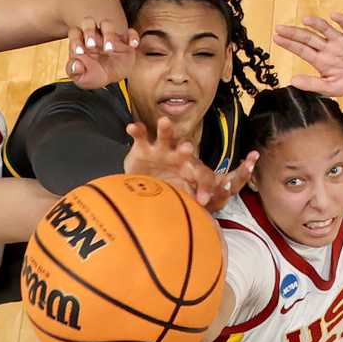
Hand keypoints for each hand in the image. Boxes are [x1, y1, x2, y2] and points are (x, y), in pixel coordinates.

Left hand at [66, 18, 138, 88]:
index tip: (79, 52)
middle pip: (88, 22)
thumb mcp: (81, 78)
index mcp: (80, 41)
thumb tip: (75, 65)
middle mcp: (94, 35)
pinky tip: (132, 45)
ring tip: (109, 49)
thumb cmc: (92, 74)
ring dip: (108, 34)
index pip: (74, 32)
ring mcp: (109, 36)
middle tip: (91, 45)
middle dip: (89, 31)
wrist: (111, 78)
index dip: (75, 40)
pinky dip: (132, 37)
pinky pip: (130, 32)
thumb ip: (73, 71)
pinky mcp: (124, 41)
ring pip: (107, 24)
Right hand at [123, 118, 258, 210]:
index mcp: (191, 171)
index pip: (203, 175)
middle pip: (186, 150)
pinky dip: (136, 131)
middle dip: (186, 149)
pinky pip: (139, 136)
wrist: (143, 186)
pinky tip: (132, 128)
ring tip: (164, 122)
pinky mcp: (142, 147)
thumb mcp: (182, 199)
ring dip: (165, 129)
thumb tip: (210, 220)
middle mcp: (178, 158)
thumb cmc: (168, 191)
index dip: (205, 186)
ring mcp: (160, 151)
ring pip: (165, 137)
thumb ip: (195, 205)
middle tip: (188, 148)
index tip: (201, 201)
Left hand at [274, 13, 342, 96]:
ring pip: (325, 29)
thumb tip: (292, 81)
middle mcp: (327, 48)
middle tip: (279, 27)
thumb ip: (313, 84)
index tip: (275, 37)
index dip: (288, 44)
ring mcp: (340, 41)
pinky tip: (334, 16)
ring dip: (316, 24)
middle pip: (308, 38)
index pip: (301, 50)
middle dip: (294, 33)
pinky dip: (341, 21)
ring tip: (305, 20)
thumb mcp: (332, 88)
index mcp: (320, 60)